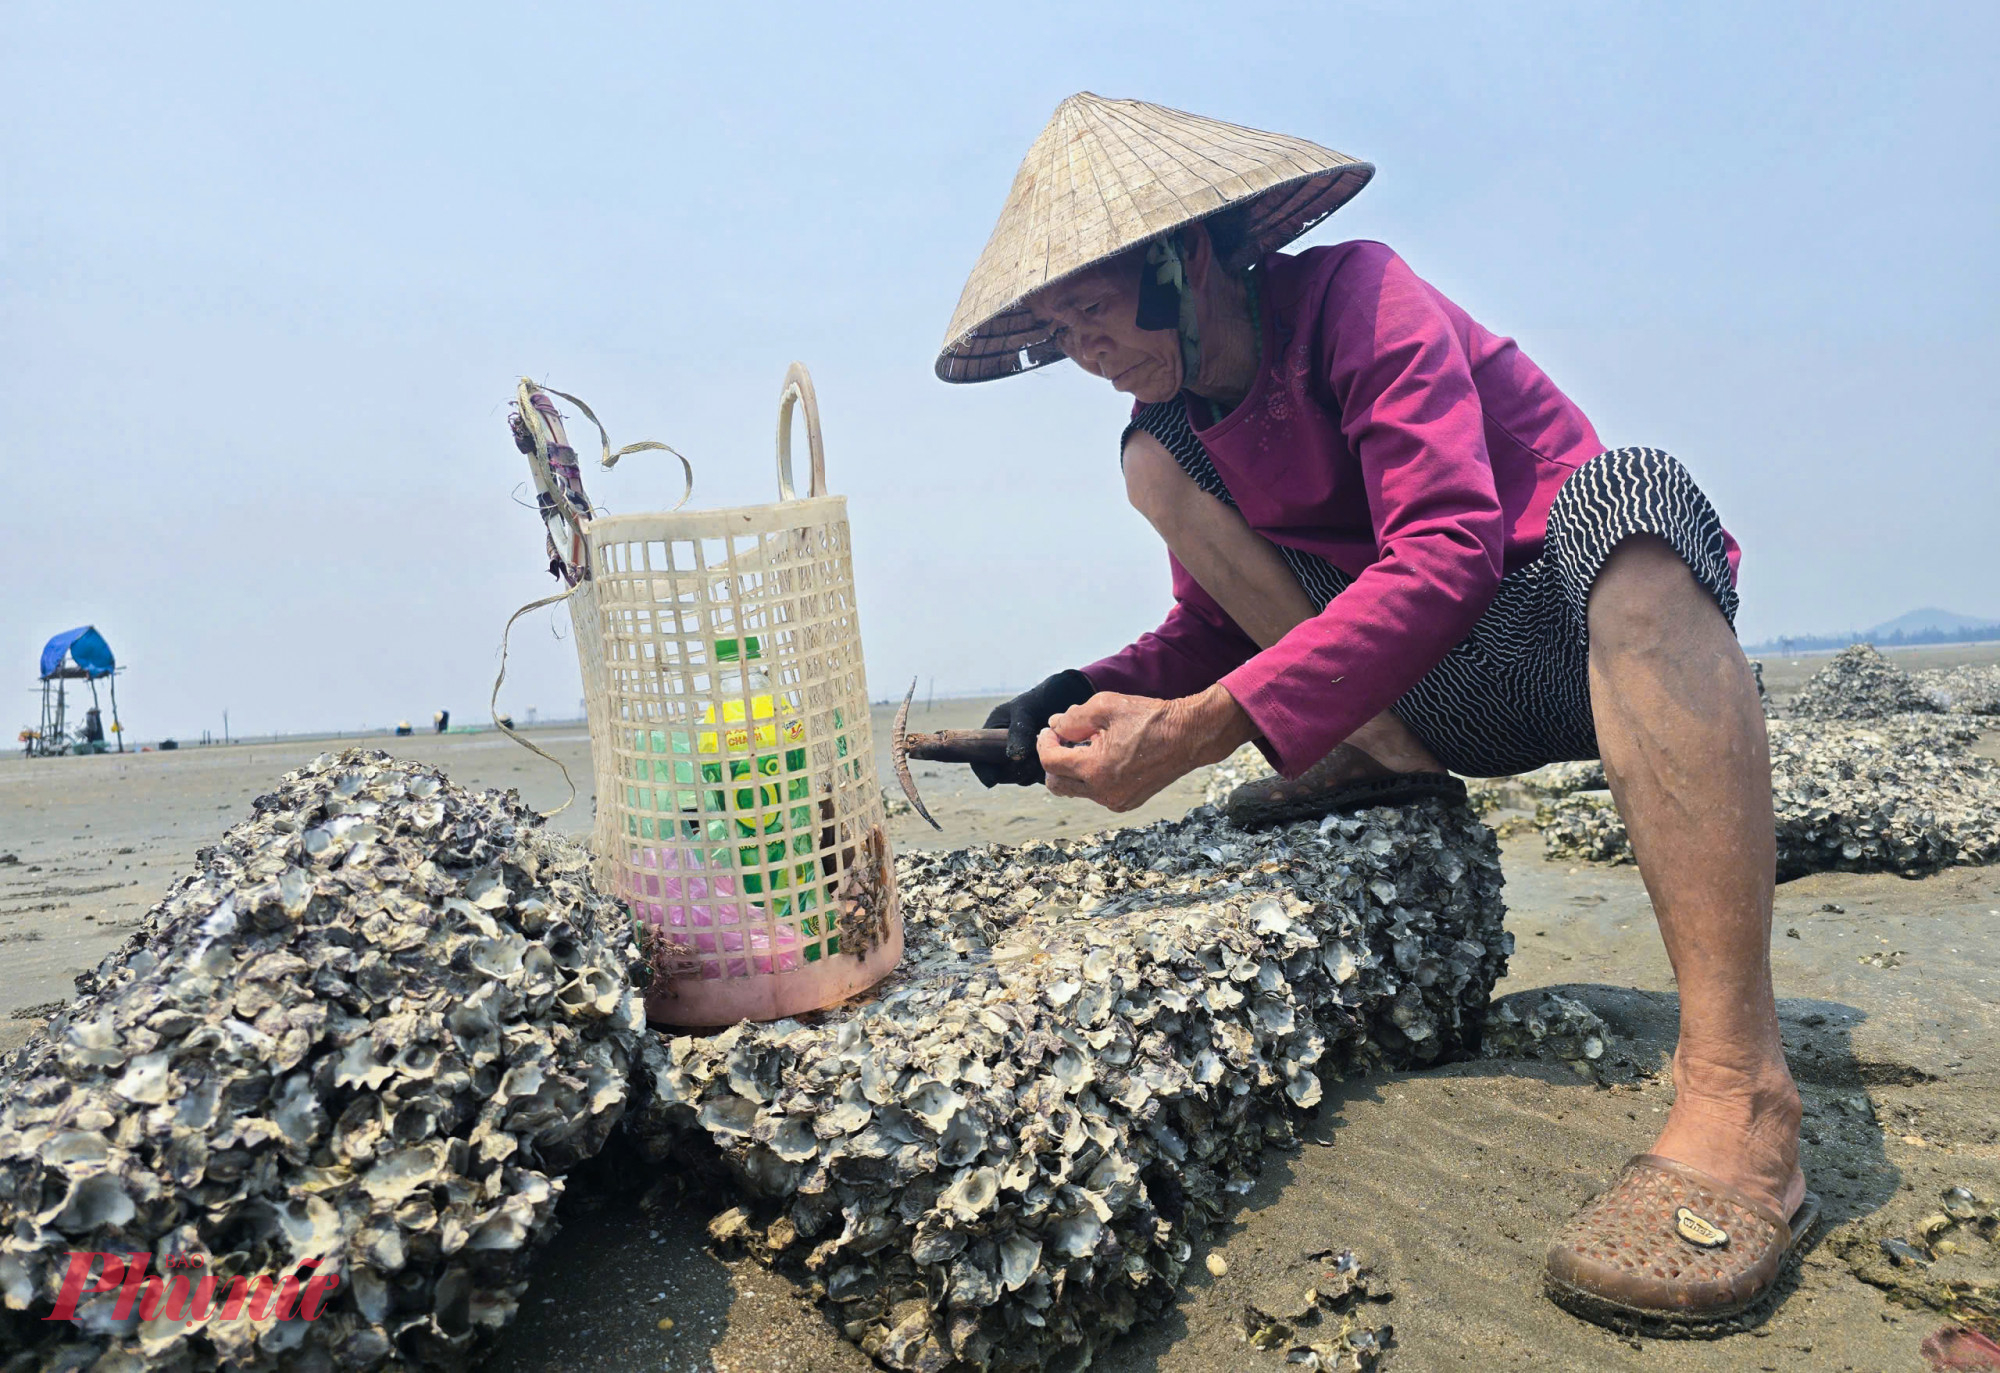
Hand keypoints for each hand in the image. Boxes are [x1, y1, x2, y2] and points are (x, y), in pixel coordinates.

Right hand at [971, 669, 1096, 786]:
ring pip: (1022, 778)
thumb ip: (1019, 731)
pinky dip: (1046, 772)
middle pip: (1002, 774)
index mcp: (992, 735)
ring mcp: (1023, 759)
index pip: (980, 760)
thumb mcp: (1025, 710)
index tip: (992, 780)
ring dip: (1032, 772)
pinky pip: (1039, 777)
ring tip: (1044, 755)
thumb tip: (1015, 757)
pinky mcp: (1039, 764)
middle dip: (1014, 772)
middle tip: (1030, 762)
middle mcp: (1005, 750)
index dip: (984, 771)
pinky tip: (1054, 759)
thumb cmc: (1039, 700)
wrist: (1064, 698)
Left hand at [1039, 685, 1257, 811]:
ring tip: (1089, 744)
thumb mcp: (1105, 707)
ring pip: (1076, 790)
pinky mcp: (1127, 802)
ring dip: (1074, 769)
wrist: (1188, 736)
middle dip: (1054, 761)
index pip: (1050, 762)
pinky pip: (1096, 793)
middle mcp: (1103, 792)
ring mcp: (1116, 800)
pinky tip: (1105, 755)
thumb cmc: (1150, 718)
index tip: (1050, 730)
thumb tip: (1054, 726)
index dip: (1044, 743)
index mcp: (1095, 769)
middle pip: (1057, 784)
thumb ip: (1073, 718)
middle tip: (1063, 740)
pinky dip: (1092, 776)